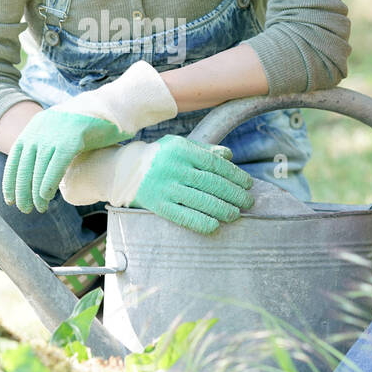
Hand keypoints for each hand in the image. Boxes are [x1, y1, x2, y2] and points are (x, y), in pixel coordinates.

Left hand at [3, 60, 176, 212]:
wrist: (114, 105)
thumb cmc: (91, 122)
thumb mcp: (62, 129)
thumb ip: (49, 144)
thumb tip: (39, 168)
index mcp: (35, 125)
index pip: (14, 157)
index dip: (10, 180)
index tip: (9, 199)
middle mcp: (40, 129)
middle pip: (24, 166)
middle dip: (22, 191)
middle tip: (24, 209)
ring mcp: (55, 133)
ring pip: (37, 170)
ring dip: (35, 193)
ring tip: (38, 208)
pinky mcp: (71, 140)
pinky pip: (55, 167)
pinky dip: (48, 185)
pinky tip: (46, 197)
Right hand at [60, 135, 254, 234]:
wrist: (123, 170)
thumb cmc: (159, 158)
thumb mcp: (178, 146)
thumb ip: (204, 151)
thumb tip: (229, 156)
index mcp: (181, 150)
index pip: (215, 164)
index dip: (235, 176)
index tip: (248, 185)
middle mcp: (173, 167)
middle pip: (211, 183)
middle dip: (234, 194)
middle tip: (248, 203)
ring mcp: (164, 186)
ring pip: (200, 200)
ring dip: (222, 209)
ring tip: (235, 215)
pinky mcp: (157, 204)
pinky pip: (182, 215)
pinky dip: (200, 221)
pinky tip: (214, 226)